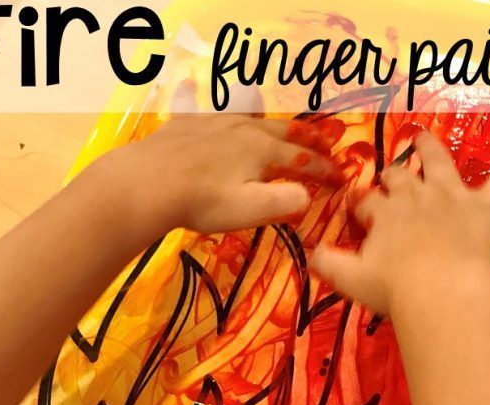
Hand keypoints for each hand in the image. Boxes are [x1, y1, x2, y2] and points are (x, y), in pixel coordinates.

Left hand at [82, 113, 343, 243]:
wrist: (148, 183)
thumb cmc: (203, 202)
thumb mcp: (251, 209)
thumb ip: (285, 202)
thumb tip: (307, 196)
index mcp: (263, 151)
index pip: (304, 160)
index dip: (325, 171)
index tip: (341, 179)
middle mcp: (244, 129)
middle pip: (284, 132)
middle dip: (309, 139)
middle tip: (326, 143)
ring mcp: (214, 122)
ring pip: (253, 117)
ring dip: (274, 123)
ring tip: (282, 126)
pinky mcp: (188, 124)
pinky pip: (214, 111)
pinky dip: (227, 112)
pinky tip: (220, 111)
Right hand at [310, 131, 489, 315]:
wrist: (441, 291)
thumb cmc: (395, 289)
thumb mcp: (350, 279)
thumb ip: (328, 263)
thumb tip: (308, 252)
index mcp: (384, 214)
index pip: (367, 202)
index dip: (360, 204)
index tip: (356, 208)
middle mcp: (415, 197)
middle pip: (400, 178)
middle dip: (392, 175)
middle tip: (390, 175)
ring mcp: (452, 197)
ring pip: (440, 162)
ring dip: (431, 149)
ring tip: (424, 137)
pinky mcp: (486, 206)